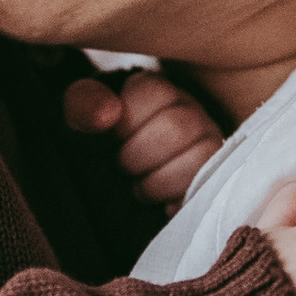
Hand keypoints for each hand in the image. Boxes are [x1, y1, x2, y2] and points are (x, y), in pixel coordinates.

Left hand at [62, 69, 225, 208]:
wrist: (109, 186)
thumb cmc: (97, 143)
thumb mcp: (80, 118)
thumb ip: (84, 104)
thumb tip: (108, 113)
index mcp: (156, 90)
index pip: (154, 91)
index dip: (125, 122)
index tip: (109, 138)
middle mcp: (189, 112)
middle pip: (176, 127)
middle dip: (136, 156)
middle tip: (120, 168)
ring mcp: (208, 145)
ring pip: (198, 159)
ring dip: (156, 183)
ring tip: (138, 187)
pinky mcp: (215, 179)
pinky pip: (206, 190)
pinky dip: (175, 202)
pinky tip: (159, 204)